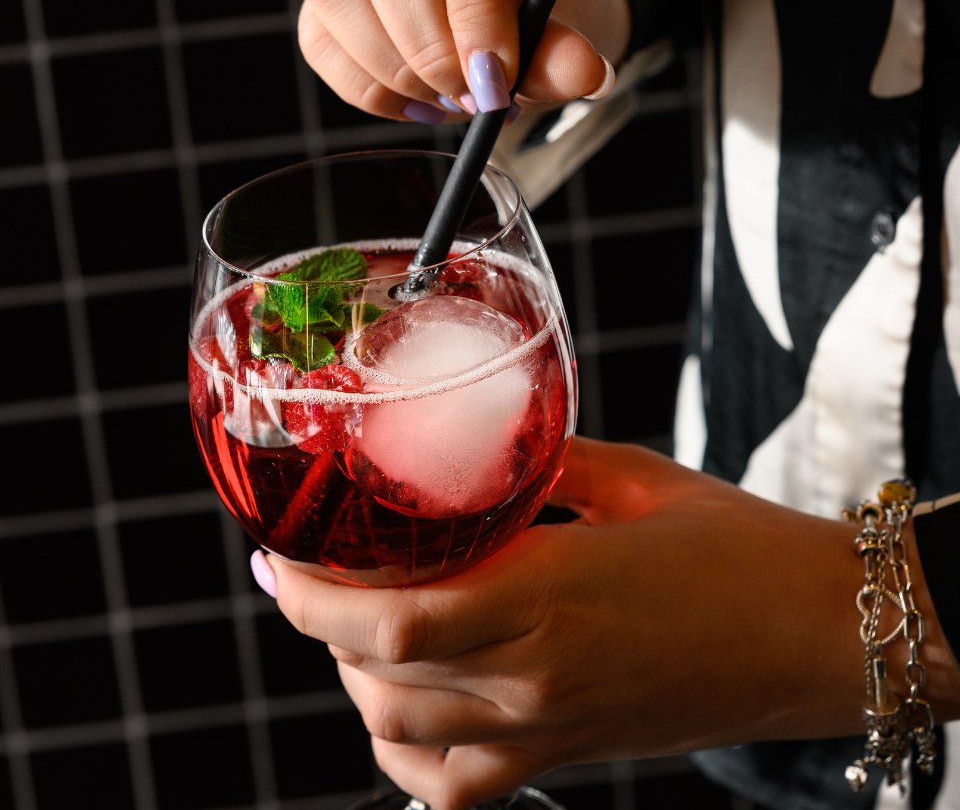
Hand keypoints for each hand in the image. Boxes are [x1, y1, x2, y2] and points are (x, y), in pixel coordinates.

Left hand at [265, 437, 871, 809]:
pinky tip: (403, 707)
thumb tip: (479, 445)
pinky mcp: (568, 755)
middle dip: (317, 621)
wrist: (815, 636)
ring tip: (353, 622)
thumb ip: (542, 463)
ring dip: (356, 676)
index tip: (283, 553)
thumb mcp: (631, 480)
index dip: (317, 591)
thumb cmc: (736, 548)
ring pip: (402, 733)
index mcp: (553, 591)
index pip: (396, 616)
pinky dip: (405, 752)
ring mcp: (550, 727)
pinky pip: (455, 787)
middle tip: (305, 570)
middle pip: (381, 671)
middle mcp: (538, 673)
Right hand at [298, 0, 627, 124]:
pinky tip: (414, 103)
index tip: (495, 83)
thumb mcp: (568, 8)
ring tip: (447, 102)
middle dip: (430, 48)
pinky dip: (364, 85)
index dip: (474, 11)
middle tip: (473, 99)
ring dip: (391, 69)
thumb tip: (584, 76)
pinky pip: (318, 34)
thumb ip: (564, 44)